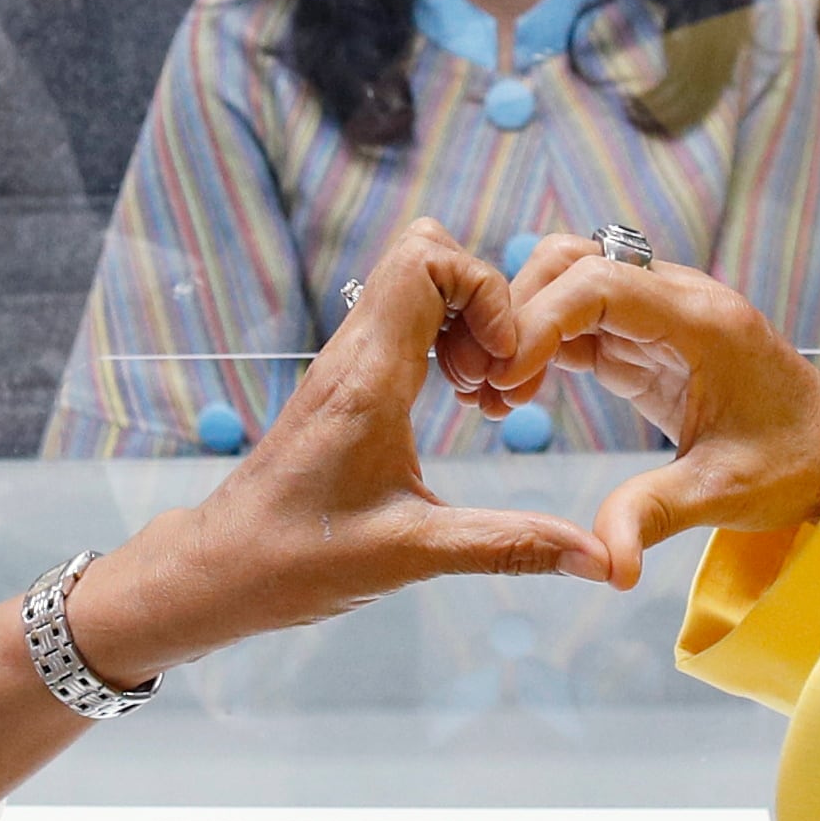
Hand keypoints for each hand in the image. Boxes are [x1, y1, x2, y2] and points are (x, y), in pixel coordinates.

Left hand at [70, 220, 608, 680]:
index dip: (486, 290)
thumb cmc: (297, 560)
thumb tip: (599, 560)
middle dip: (484, 296)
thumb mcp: (414, 554)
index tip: (503, 363)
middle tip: (498, 373)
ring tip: (483, 390)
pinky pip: (403, 320)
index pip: (427, 259)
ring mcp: (346, 362)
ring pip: (414, 281)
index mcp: (367, 377)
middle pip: (426, 250)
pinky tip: (458, 401)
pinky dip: (444, 340)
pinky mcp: (347, 381)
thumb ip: (511, 546)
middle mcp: (353, 353)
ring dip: (465, 319)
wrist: (221, 570)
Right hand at [475, 236, 819, 591]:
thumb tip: (607, 566)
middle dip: (518, 312)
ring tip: (495, 393)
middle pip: (574, 260)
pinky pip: (580, 317)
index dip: (538, 319)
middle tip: (485, 385)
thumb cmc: (794, 466)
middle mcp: (680, 300)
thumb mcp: (725, 494)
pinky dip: (541, 344)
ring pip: (570, 279)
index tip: (501, 376)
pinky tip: (517, 393)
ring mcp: (661, 314)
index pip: (600, 283)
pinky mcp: (648, 338)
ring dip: (524, 323)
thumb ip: (656, 515)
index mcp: (703, 321)